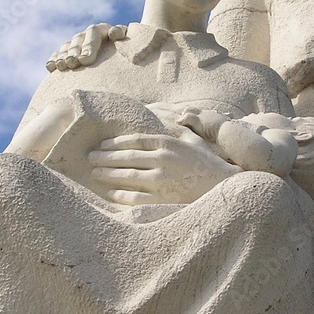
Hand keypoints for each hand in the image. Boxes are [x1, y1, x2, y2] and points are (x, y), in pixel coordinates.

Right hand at [46, 23, 126, 71]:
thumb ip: (123, 36)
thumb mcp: (131, 41)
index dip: (89, 46)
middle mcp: (88, 34)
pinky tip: (51, 67)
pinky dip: (54, 59)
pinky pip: (59, 53)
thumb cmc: (128, 49)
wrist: (122, 51)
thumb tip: (114, 33)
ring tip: (61, 66)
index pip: (94, 33)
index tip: (86, 61)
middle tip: (72, 64)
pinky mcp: (70, 51)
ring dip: (63, 56)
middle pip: (78, 40)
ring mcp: (78, 42)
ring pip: (67, 46)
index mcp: (103, 29)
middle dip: (74, 52)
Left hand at [88, 133, 240, 205]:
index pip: (134, 140)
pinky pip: (136, 197)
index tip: (103, 144)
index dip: (115, 142)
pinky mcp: (163, 198)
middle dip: (105, 158)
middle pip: (126, 157)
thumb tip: (158, 114)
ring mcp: (162, 180)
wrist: (222, 185)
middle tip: (90, 158)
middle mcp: (162, 159)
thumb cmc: (206, 161)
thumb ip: (174, 127)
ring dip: (108, 174)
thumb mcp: (191, 139)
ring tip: (95, 173)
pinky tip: (110, 193)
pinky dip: (121, 195)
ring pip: (127, 176)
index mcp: (168, 142)